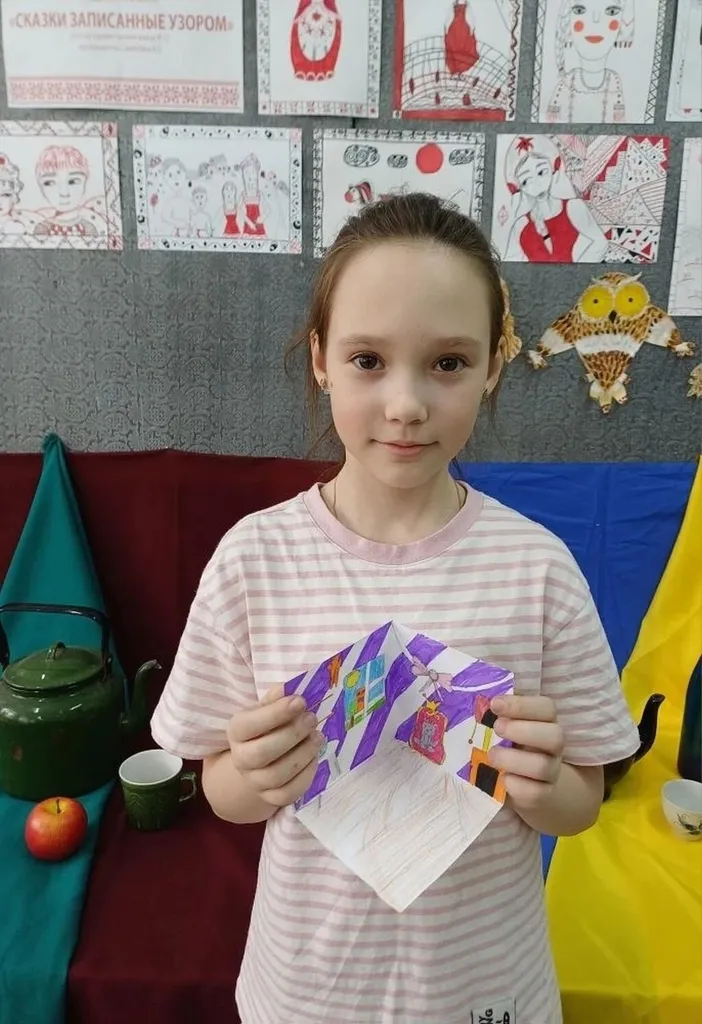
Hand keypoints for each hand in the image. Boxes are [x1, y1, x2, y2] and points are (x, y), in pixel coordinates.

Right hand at [227, 686, 323, 808]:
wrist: (257, 762)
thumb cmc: (266, 728)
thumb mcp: (266, 708)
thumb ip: (276, 699)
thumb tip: (288, 688)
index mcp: (236, 731)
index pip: (249, 724)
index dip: (276, 713)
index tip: (300, 701)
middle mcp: (241, 759)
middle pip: (262, 753)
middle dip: (291, 734)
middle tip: (312, 719)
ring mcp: (255, 781)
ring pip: (277, 775)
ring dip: (302, 754)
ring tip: (317, 737)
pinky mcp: (271, 798)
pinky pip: (289, 793)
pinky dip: (306, 775)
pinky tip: (314, 757)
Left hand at [487, 695, 563, 810]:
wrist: (527, 784)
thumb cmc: (510, 746)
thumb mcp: (507, 727)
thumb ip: (498, 714)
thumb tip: (474, 701)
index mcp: (546, 722)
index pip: (546, 708)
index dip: (522, 705)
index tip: (495, 704)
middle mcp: (553, 747)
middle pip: (555, 736)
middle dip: (522, 731)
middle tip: (497, 728)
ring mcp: (551, 772)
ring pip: (542, 766)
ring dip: (513, 760)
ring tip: (491, 756)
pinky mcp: (543, 795)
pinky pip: (535, 793)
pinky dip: (516, 786)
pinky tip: (502, 780)